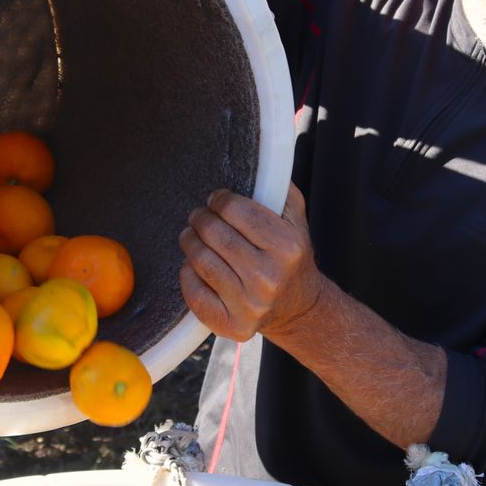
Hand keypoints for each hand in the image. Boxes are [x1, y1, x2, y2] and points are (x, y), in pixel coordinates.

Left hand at [178, 183, 323, 340]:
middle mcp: (269, 277)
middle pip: (213, 234)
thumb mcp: (295, 220)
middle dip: (200, 219)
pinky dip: (187, 274)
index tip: (216, 200)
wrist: (298, 308)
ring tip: (192, 236)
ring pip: (200, 261)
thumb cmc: (290, 257)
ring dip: (189, 242)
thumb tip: (256, 160)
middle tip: (198, 217)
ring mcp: (249, 304)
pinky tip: (194, 266)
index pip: (234, 210)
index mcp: (286, 247)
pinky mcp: (232, 325)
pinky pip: (194, 292)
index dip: (218, 200)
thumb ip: (278, 189)